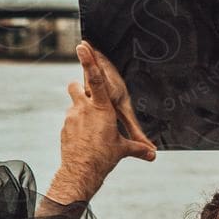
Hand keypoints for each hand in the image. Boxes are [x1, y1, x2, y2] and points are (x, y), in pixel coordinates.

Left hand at [44, 40, 156, 206]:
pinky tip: (83, 137)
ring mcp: (72, 116)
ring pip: (73, 101)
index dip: (89, 61)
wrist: (80, 173)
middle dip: (81, 86)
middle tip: (90, 98)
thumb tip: (153, 154)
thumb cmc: (104, 158)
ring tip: (89, 123)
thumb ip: (138, 147)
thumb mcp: (123, 149)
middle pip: (76, 85)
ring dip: (79, 105)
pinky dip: (76, 123)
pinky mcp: (65, 126)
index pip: (95, 79)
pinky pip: (70, 118)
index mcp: (102, 108)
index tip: (83, 46)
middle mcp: (84, 108)